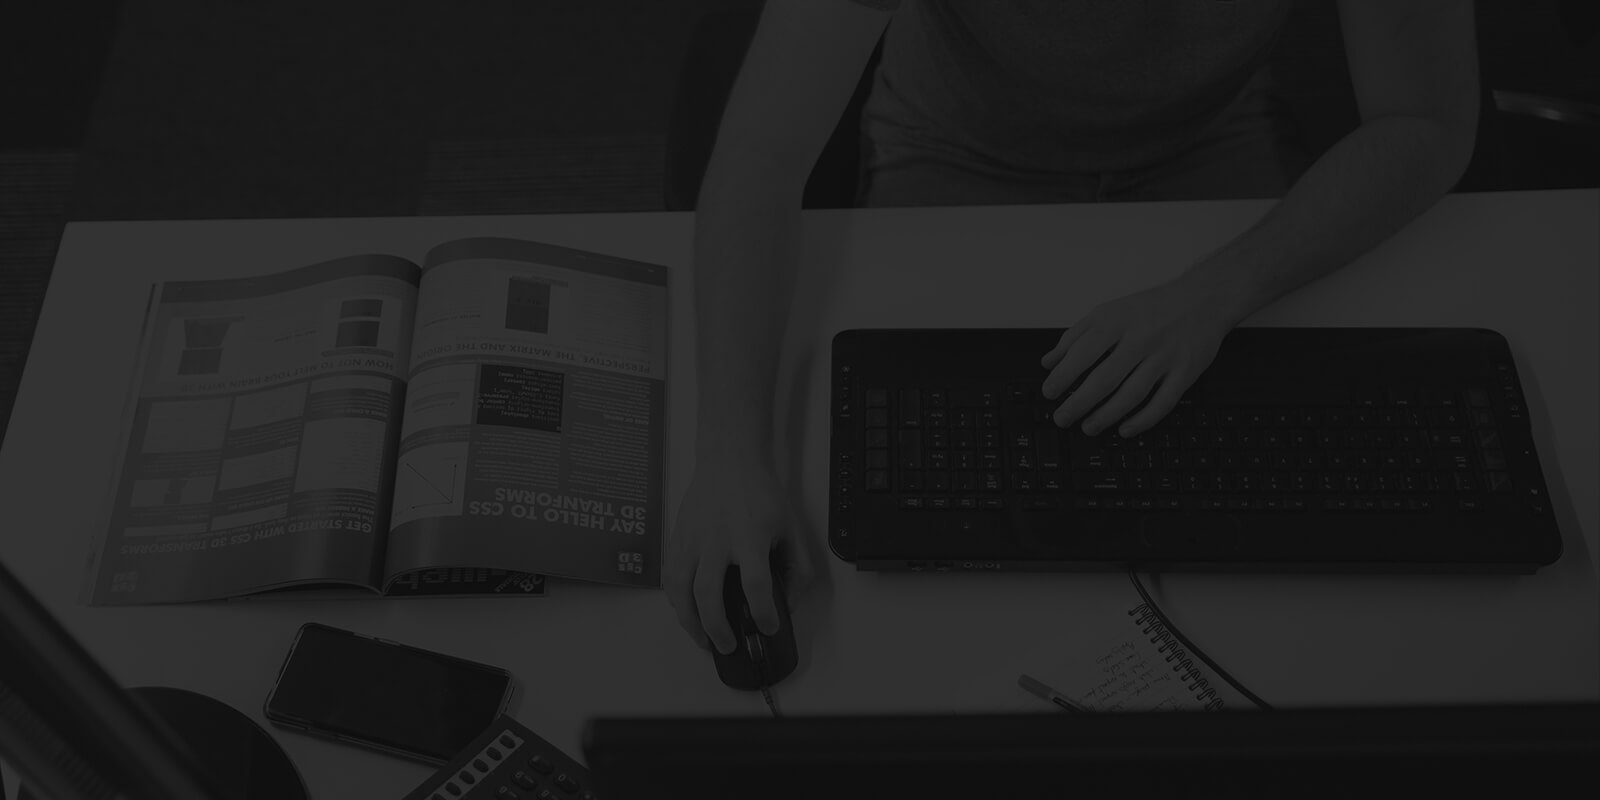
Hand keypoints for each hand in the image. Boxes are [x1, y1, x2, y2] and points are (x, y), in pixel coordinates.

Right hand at [664, 451, 814, 653]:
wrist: (730, 461)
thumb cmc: (758, 493)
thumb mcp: (790, 528)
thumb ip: (797, 567)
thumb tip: (789, 601)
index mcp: (749, 536)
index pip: (755, 584)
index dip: (762, 612)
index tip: (768, 626)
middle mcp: (717, 539)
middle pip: (709, 595)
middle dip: (718, 629)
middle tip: (728, 645)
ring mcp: (693, 540)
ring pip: (681, 590)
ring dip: (690, 622)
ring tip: (703, 639)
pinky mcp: (678, 538)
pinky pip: (669, 577)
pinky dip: (675, 601)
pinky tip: (686, 611)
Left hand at [1040, 278, 1236, 436]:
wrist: (1204, 299)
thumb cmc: (1152, 308)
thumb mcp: (1109, 312)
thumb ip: (1076, 336)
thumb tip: (1049, 362)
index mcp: (1117, 321)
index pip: (1082, 353)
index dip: (1062, 376)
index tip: (1049, 393)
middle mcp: (1141, 339)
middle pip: (1104, 379)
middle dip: (1078, 403)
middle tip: (1062, 418)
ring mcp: (1165, 357)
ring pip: (1131, 394)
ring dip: (1106, 416)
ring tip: (1088, 427)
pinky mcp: (1185, 372)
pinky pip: (1163, 402)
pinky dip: (1143, 420)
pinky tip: (1125, 429)